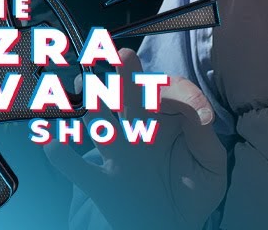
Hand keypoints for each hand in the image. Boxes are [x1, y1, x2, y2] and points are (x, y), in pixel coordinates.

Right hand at [45, 49, 227, 229]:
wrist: (174, 228)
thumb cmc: (194, 193)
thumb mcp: (211, 166)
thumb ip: (204, 139)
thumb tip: (200, 113)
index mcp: (167, 123)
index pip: (167, 93)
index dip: (176, 91)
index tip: (195, 107)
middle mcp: (139, 132)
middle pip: (128, 95)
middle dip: (124, 74)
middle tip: (122, 55)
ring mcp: (118, 156)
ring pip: (100, 122)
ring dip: (93, 104)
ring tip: (86, 84)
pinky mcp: (103, 184)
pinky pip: (79, 170)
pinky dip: (64, 158)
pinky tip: (56, 145)